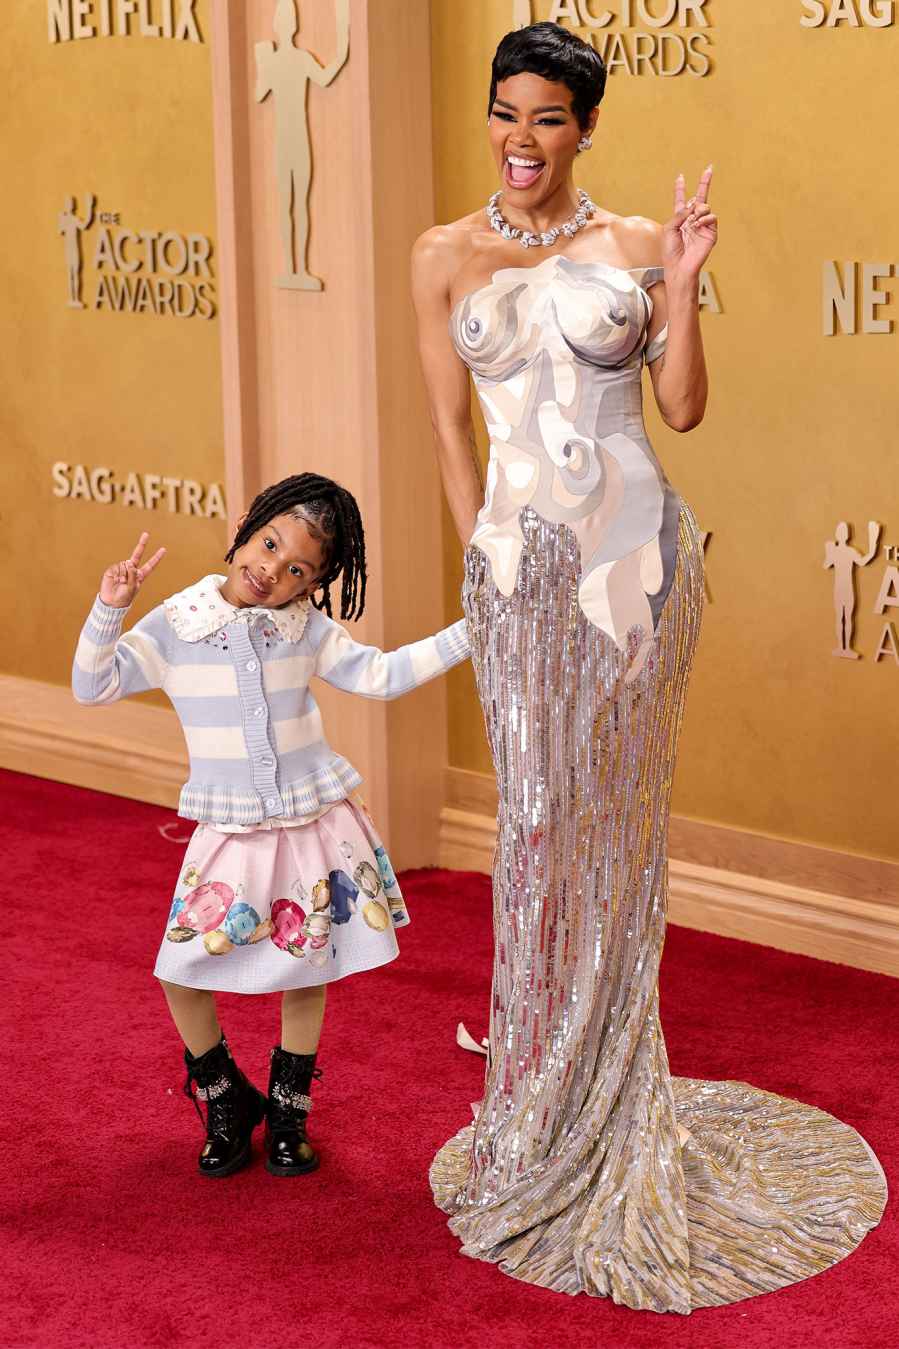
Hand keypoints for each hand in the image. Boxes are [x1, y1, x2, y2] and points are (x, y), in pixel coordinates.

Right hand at [99, 532, 165, 607]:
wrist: (111, 602)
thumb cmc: (124, 598)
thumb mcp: (132, 588)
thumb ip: (133, 575)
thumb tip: (129, 562)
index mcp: (139, 576)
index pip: (150, 565)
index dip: (156, 558)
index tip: (163, 549)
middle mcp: (132, 570)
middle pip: (137, 555)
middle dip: (142, 544)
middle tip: (146, 534)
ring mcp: (122, 569)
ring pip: (126, 564)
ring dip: (124, 574)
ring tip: (121, 583)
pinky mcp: (113, 569)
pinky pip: (117, 567)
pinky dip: (117, 574)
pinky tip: (115, 580)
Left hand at [662, 166, 716, 281]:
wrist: (678, 267)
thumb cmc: (670, 252)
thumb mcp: (669, 229)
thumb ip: (679, 214)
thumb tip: (692, 205)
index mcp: (680, 219)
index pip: (681, 201)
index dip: (680, 189)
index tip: (680, 177)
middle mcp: (692, 220)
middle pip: (699, 197)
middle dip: (704, 182)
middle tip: (709, 168)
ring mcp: (702, 226)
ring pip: (705, 206)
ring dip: (699, 209)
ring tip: (693, 220)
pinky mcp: (711, 233)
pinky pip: (711, 217)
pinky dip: (704, 219)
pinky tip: (697, 225)